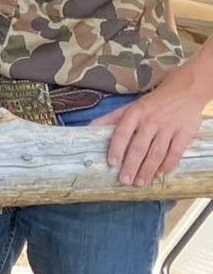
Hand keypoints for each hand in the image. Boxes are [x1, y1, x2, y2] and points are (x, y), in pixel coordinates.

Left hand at [94, 79, 208, 185]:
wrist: (185, 91)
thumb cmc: (152, 104)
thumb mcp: (130, 107)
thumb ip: (110, 119)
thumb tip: (88, 129)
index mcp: (135, 113)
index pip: (122, 132)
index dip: (116, 148)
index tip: (112, 163)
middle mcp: (151, 121)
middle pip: (139, 147)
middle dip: (131, 166)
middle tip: (125, 181)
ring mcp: (169, 127)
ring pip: (157, 152)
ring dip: (148, 170)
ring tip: (140, 183)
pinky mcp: (185, 132)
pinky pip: (175, 152)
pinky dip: (168, 165)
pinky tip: (160, 174)